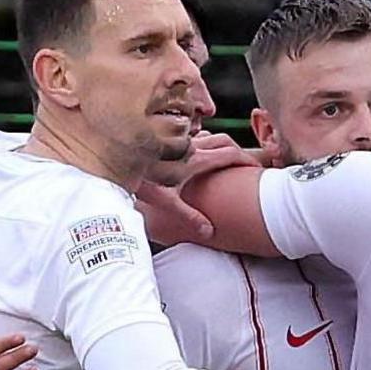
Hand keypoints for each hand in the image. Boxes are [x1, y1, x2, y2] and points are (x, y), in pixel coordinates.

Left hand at [139, 132, 261, 244]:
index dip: (247, 161)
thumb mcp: (165, 201)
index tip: (257, 169)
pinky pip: (195, 138)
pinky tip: (199, 158)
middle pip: (224, 141)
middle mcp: (189, 146)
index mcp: (194, 160)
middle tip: (248, 165)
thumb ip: (189, 217)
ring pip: (210, 137)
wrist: (114, 162)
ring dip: (221, 147)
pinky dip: (205, 145)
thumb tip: (208, 232)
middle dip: (239, 152)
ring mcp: (179, 141)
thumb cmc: (139, 180)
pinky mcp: (168, 140)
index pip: (229, 154)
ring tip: (228, 162)